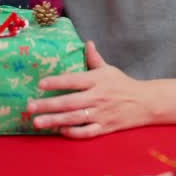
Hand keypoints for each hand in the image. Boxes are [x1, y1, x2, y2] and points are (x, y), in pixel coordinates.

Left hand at [26, 41, 152, 138]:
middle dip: (48, 105)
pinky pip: (86, 132)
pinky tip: (60, 131)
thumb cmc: (123, 84)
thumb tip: (87, 43)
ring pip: (74, 118)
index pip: (74, 80)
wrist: (146, 103)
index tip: (40, 84)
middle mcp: (98, 97)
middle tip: (29, 107)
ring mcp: (101, 114)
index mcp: (98, 80)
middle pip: (70, 102)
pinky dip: (73, 132)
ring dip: (54, 120)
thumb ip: (94, 58)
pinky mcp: (105, 128)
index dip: (57, 82)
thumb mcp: (109, 69)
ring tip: (37, 122)